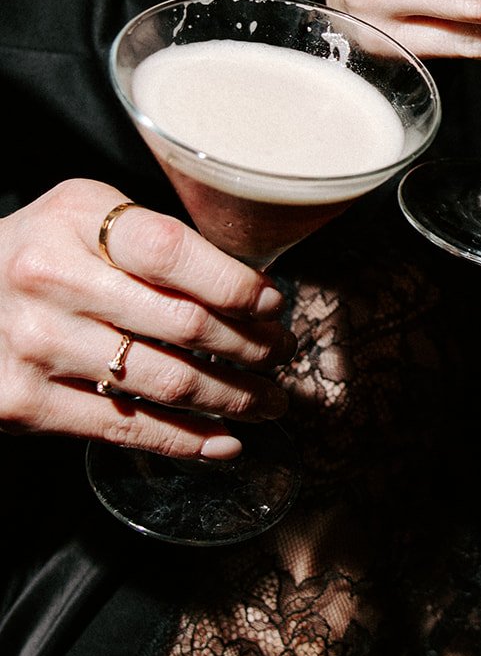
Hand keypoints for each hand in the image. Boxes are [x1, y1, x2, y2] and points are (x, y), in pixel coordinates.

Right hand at [0, 179, 293, 457]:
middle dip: (249, 345)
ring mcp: (36, 345)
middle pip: (182, 322)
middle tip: (281, 353)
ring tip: (268, 400)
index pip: (175, 252)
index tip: (273, 303)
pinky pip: (125, 426)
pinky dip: (186, 440)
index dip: (237, 284)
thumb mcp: (86, 216)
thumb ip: (154, 241)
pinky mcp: (23, 404)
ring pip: (165, 381)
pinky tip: (224, 440)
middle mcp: (50, 278)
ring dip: (233, 397)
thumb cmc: (41, 252)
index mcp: (75, 217)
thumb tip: (248, 288)